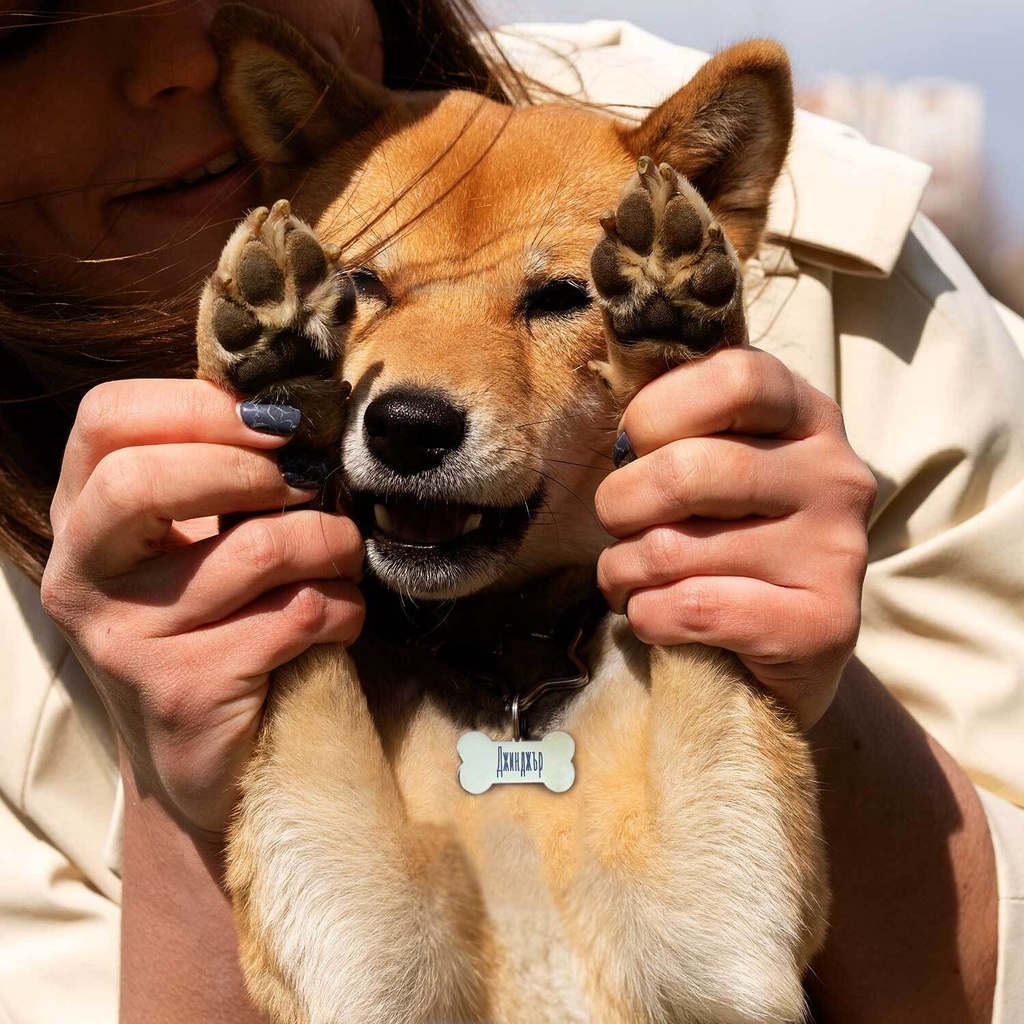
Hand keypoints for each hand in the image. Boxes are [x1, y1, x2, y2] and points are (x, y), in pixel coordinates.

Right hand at [41, 379, 363, 835]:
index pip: (106, 420)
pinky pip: (296, 615)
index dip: (200, 405)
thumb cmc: (212, 625)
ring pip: (255, 550)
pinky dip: (343, 607)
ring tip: (342, 555)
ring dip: (329, 543)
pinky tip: (340, 617)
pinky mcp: (183, 690)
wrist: (203, 757)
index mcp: (80, 517)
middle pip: (145, 480)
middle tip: (312, 483)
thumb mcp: (193, 541)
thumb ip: (217, 472)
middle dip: (258, 471)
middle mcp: (81, 576)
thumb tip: (294, 408)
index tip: (278, 422)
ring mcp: (123, 639)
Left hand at [595, 346, 875, 727]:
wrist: (779, 656)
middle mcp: (837, 476)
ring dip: (621, 570)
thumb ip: (680, 428)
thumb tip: (620, 430)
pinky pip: (690, 608)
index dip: (657, 410)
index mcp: (809, 418)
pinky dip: (647, 616)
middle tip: (616, 524)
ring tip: (627, 578)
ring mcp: (837, 552)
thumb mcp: (712, 466)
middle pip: (687, 469)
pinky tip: (655, 616)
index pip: (735, 377)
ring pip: (671, 549)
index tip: (633, 447)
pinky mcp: (823, 626)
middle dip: (619, 503)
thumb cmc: (722, 541)